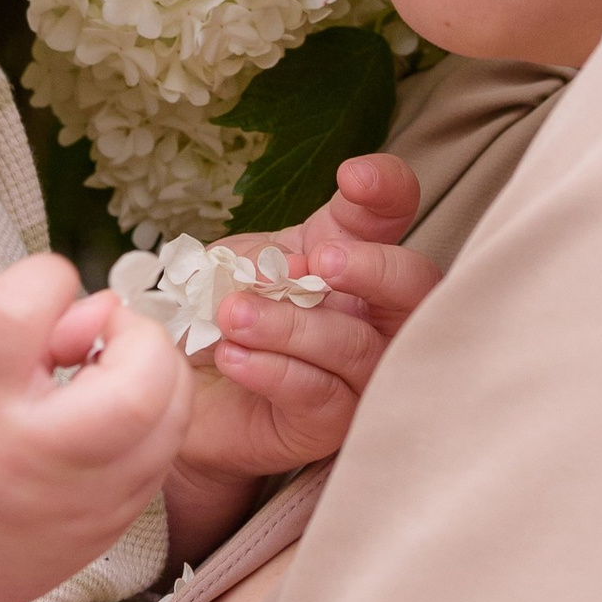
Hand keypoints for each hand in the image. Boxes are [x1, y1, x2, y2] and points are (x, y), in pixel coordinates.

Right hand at [0, 251, 193, 601]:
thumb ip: (18, 328)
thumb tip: (100, 311)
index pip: (22, 310)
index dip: (45, 279)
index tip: (44, 294)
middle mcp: (37, 455)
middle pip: (140, 380)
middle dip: (138, 336)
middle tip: (102, 337)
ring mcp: (83, 500)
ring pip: (171, 420)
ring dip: (156, 376)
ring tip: (109, 375)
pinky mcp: (110, 525)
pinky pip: (162, 456)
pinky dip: (152, 421)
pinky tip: (108, 419)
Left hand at [164, 156, 441, 561]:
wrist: (186, 394)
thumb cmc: (220, 319)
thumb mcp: (228, 268)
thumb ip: (256, 258)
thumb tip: (279, 269)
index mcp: (350, 255)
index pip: (390, 212)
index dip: (388, 188)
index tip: (354, 179)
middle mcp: (373, 313)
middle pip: (415, 285)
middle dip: (373, 267)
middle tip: (316, 262)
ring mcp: (362, 371)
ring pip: (357, 346)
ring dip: (292, 326)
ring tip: (234, 316)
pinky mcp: (333, 423)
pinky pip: (320, 394)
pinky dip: (274, 370)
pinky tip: (233, 357)